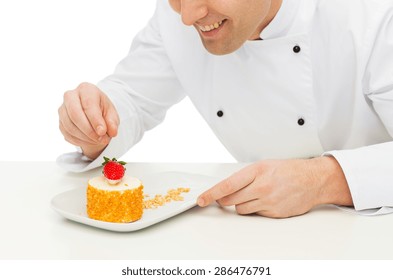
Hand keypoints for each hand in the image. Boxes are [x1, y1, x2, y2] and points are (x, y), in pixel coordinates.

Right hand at [58, 82, 119, 158]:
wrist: (93, 116)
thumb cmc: (103, 112)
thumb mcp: (112, 114)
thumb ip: (113, 122)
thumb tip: (112, 132)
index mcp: (86, 89)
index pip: (88, 104)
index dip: (95, 120)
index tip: (102, 132)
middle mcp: (70, 96)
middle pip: (74, 114)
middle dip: (88, 130)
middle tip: (100, 139)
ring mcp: (63, 109)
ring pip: (69, 126)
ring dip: (85, 137)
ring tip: (98, 140)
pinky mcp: (60, 122)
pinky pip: (67, 134)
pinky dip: (79, 141)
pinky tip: (90, 141)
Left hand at [197, 157, 352, 217]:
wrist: (313, 180)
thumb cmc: (289, 170)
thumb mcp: (264, 165)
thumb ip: (245, 176)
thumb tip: (226, 188)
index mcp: (257, 171)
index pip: (227, 185)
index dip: (211, 194)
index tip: (201, 199)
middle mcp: (262, 187)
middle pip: (230, 200)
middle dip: (224, 199)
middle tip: (226, 196)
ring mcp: (269, 201)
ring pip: (241, 209)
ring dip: (241, 204)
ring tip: (254, 194)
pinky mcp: (274, 213)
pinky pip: (255, 214)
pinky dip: (255, 208)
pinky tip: (265, 200)